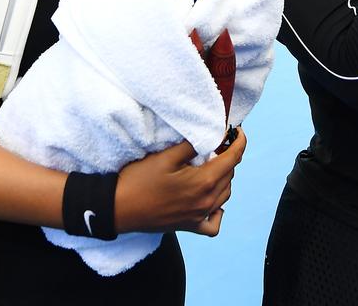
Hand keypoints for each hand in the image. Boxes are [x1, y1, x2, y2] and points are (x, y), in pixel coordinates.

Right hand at [114, 128, 246, 236]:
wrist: (118, 209)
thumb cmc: (139, 180)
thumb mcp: (165, 156)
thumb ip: (192, 145)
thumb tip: (212, 136)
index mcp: (204, 182)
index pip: (233, 158)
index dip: (239, 141)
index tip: (237, 130)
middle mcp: (206, 201)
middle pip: (230, 175)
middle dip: (228, 157)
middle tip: (218, 144)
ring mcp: (199, 216)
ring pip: (225, 195)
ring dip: (223, 178)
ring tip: (210, 165)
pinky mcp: (189, 226)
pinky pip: (214, 222)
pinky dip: (218, 211)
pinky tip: (210, 200)